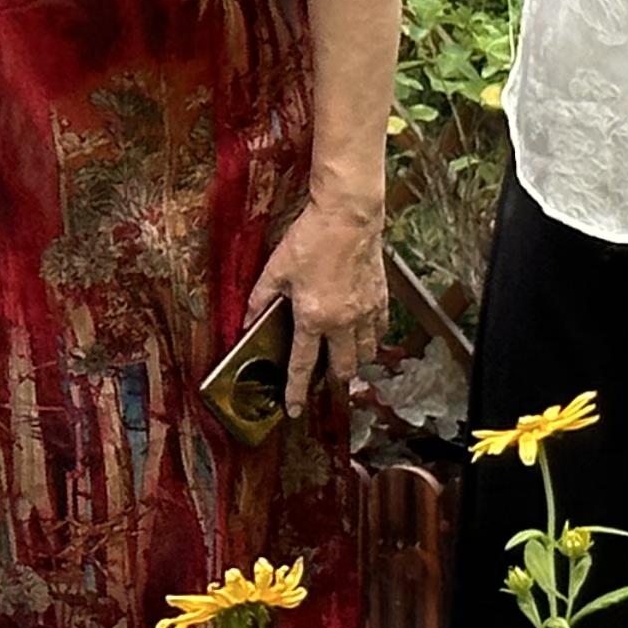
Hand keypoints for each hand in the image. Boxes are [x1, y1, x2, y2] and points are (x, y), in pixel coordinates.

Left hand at [244, 194, 387, 412]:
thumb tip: (246, 322)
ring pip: (366, 354)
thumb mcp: (275, 270)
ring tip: (343, 360)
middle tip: (323, 381)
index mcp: (313, 318)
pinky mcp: (380, 299)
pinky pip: (379, 331)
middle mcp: (343, 323)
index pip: (303, 366)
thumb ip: (259, 299)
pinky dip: (371, 339)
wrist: (348, 216)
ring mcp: (365, 312)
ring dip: (354, 362)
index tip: (294, 410)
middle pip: (343, 368)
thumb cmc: (309, 240)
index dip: (296, 392)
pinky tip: (363, 335)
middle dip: (332, 380)